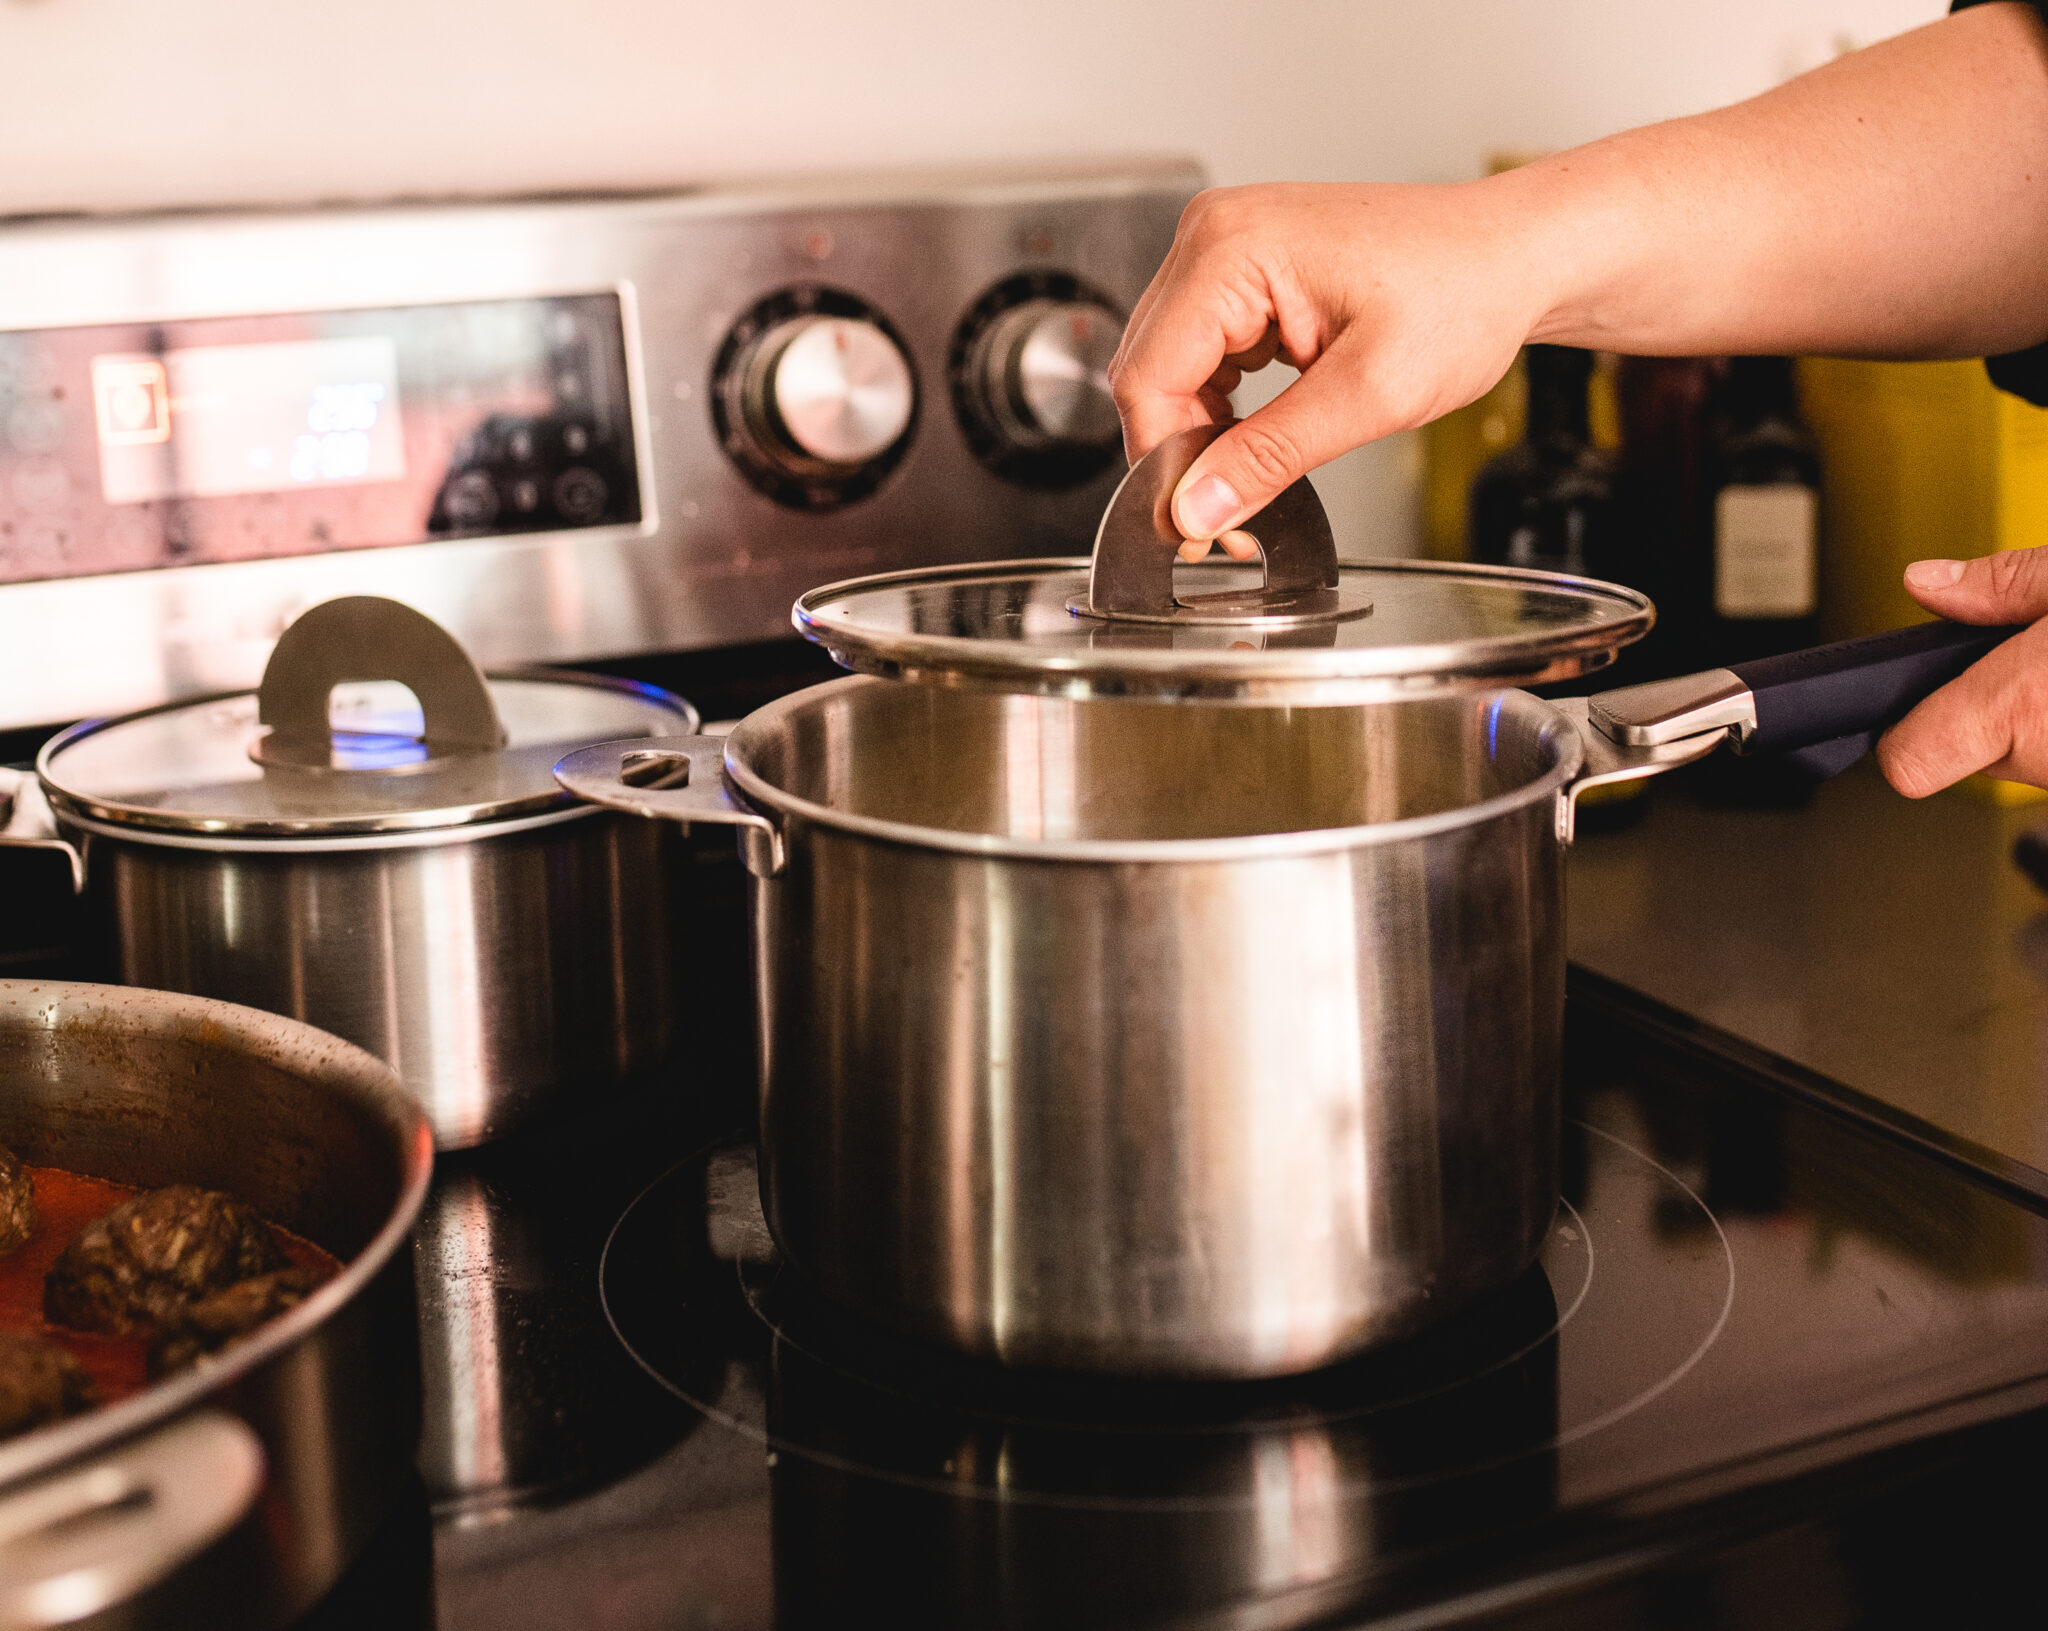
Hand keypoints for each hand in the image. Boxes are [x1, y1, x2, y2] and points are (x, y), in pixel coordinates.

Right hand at [1106, 181, 1554, 555]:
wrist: (1512, 257)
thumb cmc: (1464, 295)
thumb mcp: (1369, 395)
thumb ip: (1270, 456)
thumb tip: (1197, 508)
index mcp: (1233, 248)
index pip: (1147, 378)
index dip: (1165, 463)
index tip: (1198, 523)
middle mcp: (1214, 232)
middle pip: (1147, 370)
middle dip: (1182, 450)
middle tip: (1230, 511)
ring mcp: (1225, 245)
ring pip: (1167, 365)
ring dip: (1201, 427)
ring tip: (1260, 462)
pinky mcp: (1242, 267)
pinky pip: (1198, 349)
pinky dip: (1219, 401)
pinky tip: (1263, 423)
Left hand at [1876, 549, 2047, 795]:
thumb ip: (2004, 582)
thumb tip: (1927, 583)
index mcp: (2026, 702)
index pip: (1909, 761)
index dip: (1902, 733)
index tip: (1909, 704)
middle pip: (1971, 754)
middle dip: (1987, 709)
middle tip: (2023, 662)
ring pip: (2026, 758)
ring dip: (2037, 718)